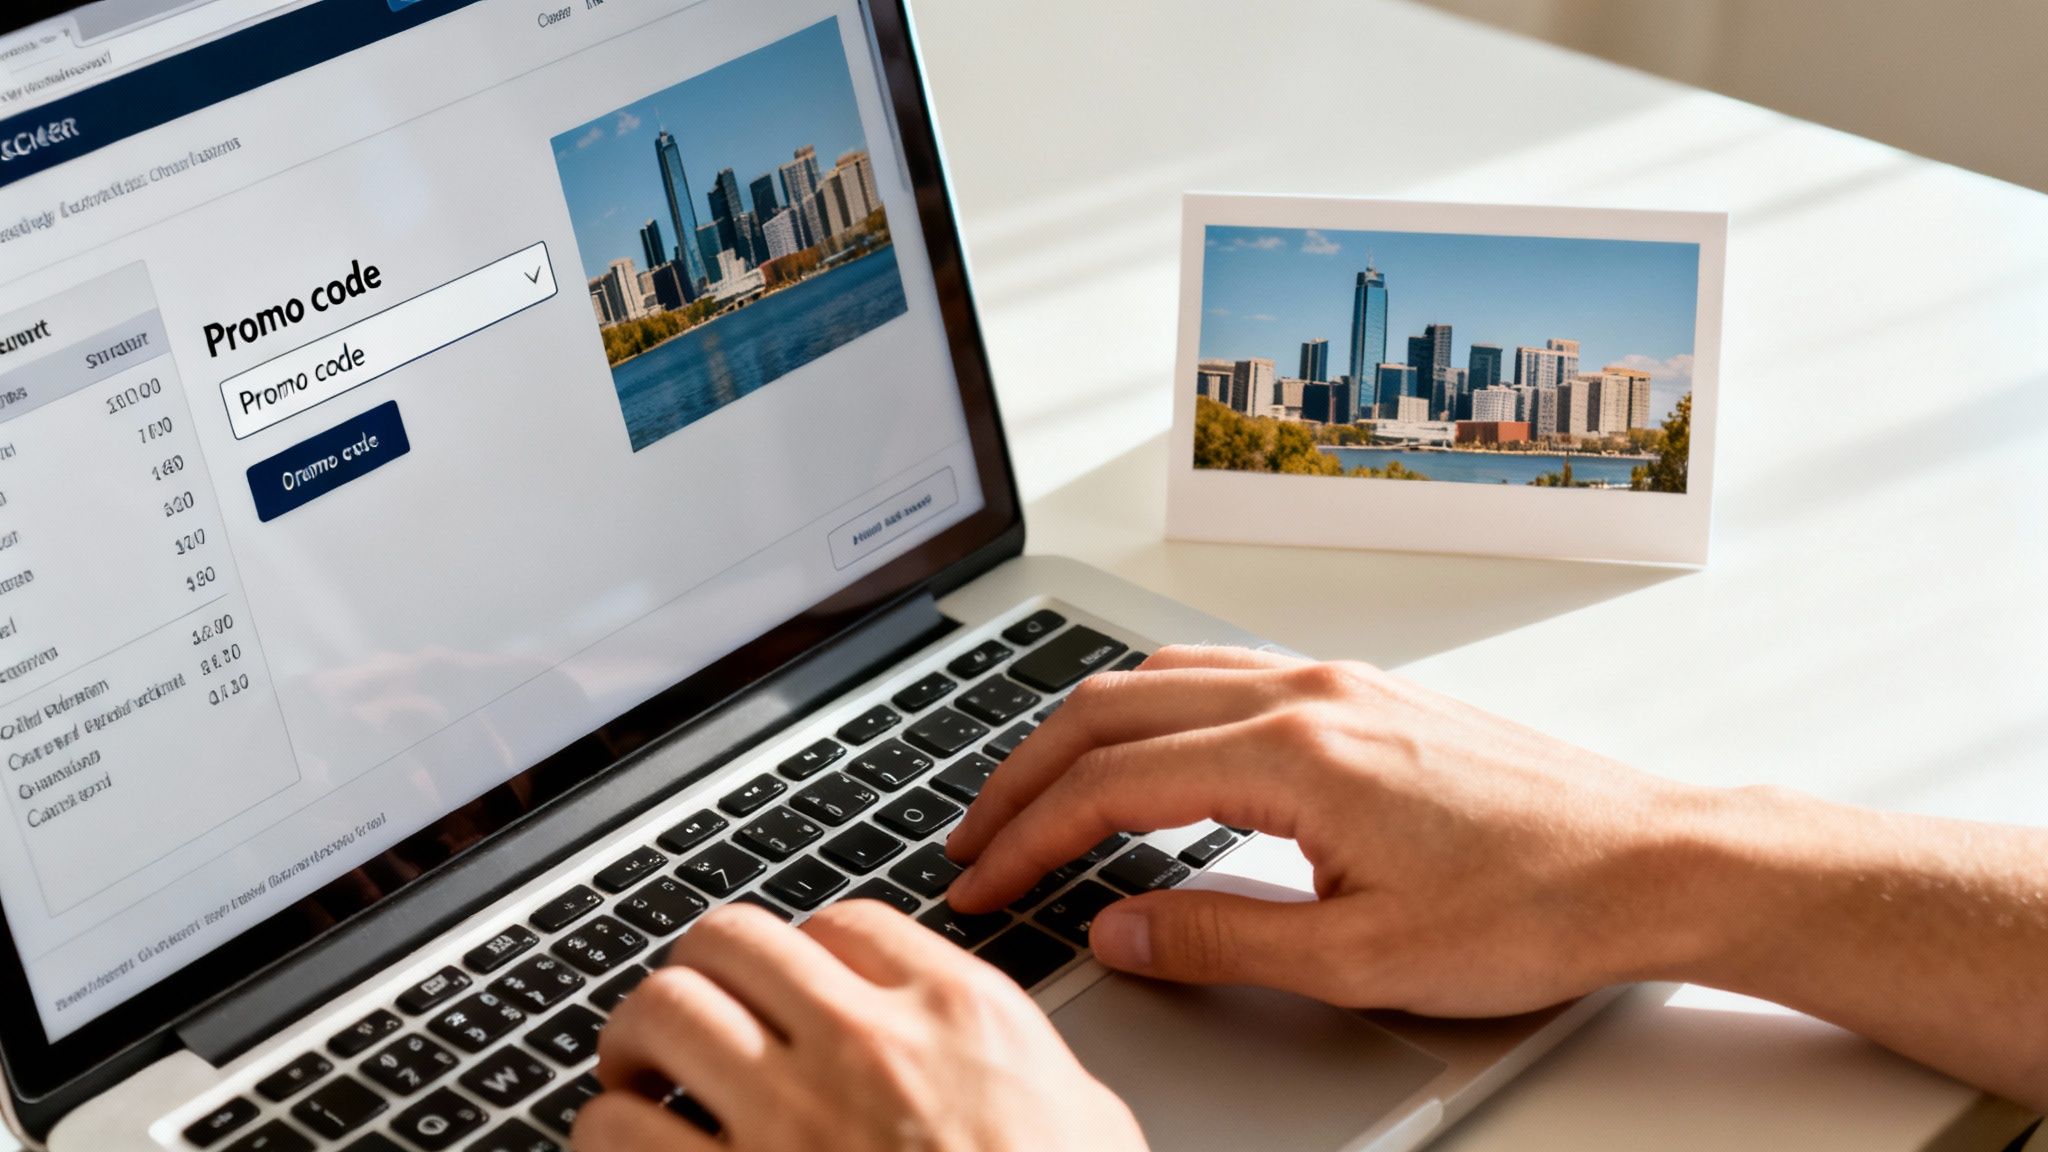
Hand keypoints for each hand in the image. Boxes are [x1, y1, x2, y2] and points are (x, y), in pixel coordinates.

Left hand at [574, 901, 1145, 1151]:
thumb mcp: (1084, 1121)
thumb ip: (1019, 1061)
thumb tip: (987, 1053)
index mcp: (958, 1014)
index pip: (844, 923)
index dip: (801, 951)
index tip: (790, 987)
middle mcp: (867, 1047)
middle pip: (732, 941)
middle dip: (699, 973)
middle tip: (693, 1016)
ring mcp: (791, 1123)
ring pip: (662, 1013)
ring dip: (636, 1044)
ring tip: (638, 1080)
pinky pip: (615, 1133)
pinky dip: (604, 1135)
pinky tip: (628, 1150)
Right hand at [944, 645, 1708, 1016]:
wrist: (1651, 860)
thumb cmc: (1536, 904)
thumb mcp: (1364, 957)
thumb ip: (1222, 940)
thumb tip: (1118, 930)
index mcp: (1295, 754)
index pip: (1111, 785)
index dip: (1026, 836)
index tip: (980, 879)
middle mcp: (1307, 695)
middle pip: (1112, 710)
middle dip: (1025, 773)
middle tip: (973, 836)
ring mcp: (1338, 682)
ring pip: (1161, 676)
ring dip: (1082, 732)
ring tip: (1035, 792)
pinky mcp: (1365, 691)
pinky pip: (1220, 672)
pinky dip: (1149, 708)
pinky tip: (1146, 749)